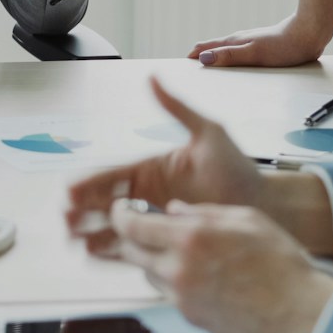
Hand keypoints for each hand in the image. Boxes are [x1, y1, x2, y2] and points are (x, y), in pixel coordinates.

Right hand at [65, 78, 265, 255]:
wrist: (265, 205)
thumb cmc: (240, 169)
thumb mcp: (208, 133)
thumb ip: (177, 108)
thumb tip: (153, 77)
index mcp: (149, 168)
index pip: (110, 174)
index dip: (88, 183)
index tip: (70, 191)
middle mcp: (146, 195)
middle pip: (103, 202)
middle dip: (82, 210)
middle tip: (67, 218)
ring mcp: (154, 219)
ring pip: (112, 227)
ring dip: (91, 232)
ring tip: (76, 240)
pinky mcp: (164, 241)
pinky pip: (132, 247)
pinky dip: (112, 251)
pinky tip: (96, 255)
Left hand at [112, 201, 332, 332]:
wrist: (300, 316)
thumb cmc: (283, 269)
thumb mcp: (247, 220)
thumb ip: (204, 212)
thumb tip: (174, 210)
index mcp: (190, 239)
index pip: (132, 225)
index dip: (120, 214)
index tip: (121, 208)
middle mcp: (179, 270)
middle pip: (132, 252)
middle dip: (133, 237)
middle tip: (145, 227)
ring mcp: (183, 298)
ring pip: (149, 275)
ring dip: (155, 261)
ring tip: (184, 252)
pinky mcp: (191, 319)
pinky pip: (169, 295)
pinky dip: (175, 282)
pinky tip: (201, 275)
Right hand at [189, 0, 332, 67]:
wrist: (308, 34)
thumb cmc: (283, 46)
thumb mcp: (254, 54)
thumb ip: (229, 56)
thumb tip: (202, 58)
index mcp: (233, 41)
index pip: (203, 48)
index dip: (191, 57)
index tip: (179, 70)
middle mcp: (238, 40)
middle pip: (211, 48)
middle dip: (197, 58)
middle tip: (186, 72)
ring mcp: (249, 43)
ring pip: (224, 50)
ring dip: (212, 58)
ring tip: (204, 70)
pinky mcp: (260, 48)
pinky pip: (236, 54)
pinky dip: (227, 59)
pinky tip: (232, 66)